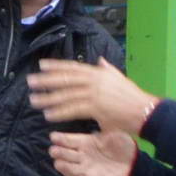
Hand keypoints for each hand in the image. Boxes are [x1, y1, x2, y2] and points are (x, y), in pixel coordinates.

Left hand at [29, 55, 156, 137]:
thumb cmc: (133, 97)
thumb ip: (108, 69)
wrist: (145, 110)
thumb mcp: (120, 78)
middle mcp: (95, 80)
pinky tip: (49, 114)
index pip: (73, 67)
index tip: (42, 65)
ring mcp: (95, 94)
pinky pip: (73, 109)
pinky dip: (60, 112)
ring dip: (49, 98)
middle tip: (31, 82)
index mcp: (99, 72)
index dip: (56, 66)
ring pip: (66, 95)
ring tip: (34, 101)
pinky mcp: (96, 108)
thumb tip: (100, 60)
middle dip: (46, 80)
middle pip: (65, 79)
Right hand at [49, 120, 137, 175]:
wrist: (133, 164)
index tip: (53, 137)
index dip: (61, 139)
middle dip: (58, 153)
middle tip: (53, 150)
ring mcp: (86, 170)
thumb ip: (101, 128)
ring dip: (65, 167)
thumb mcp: (111, 134)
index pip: (69, 140)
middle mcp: (82, 157)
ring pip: (70, 169)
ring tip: (59, 164)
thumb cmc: (121, 146)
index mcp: (85, 143)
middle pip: (65, 155)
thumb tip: (94, 114)